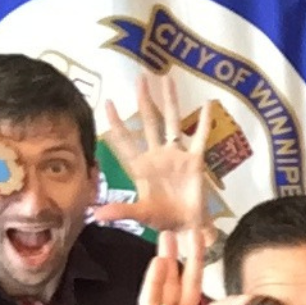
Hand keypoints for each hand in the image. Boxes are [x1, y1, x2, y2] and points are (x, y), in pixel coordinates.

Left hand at [95, 75, 212, 231]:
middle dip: (144, 101)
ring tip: (167, 79)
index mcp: (142, 168)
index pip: (126, 142)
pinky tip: (208, 104)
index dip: (117, 123)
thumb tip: (97, 214)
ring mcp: (177, 156)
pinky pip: (201, 138)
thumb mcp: (142, 215)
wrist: (187, 226)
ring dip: (170, 102)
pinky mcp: (196, 161)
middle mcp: (158, 156)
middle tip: (140, 78)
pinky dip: (205, 122)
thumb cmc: (163, 218)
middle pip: (150, 123)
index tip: (108, 102)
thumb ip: (122, 211)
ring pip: (172, 123)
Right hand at [113, 228, 271, 304]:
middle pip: (188, 284)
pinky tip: (157, 262)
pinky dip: (153, 281)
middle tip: (198, 231)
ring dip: (168, 260)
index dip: (236, 301)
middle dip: (193, 259)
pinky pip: (149, 301)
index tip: (255, 294)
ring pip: (166, 285)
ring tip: (171, 235)